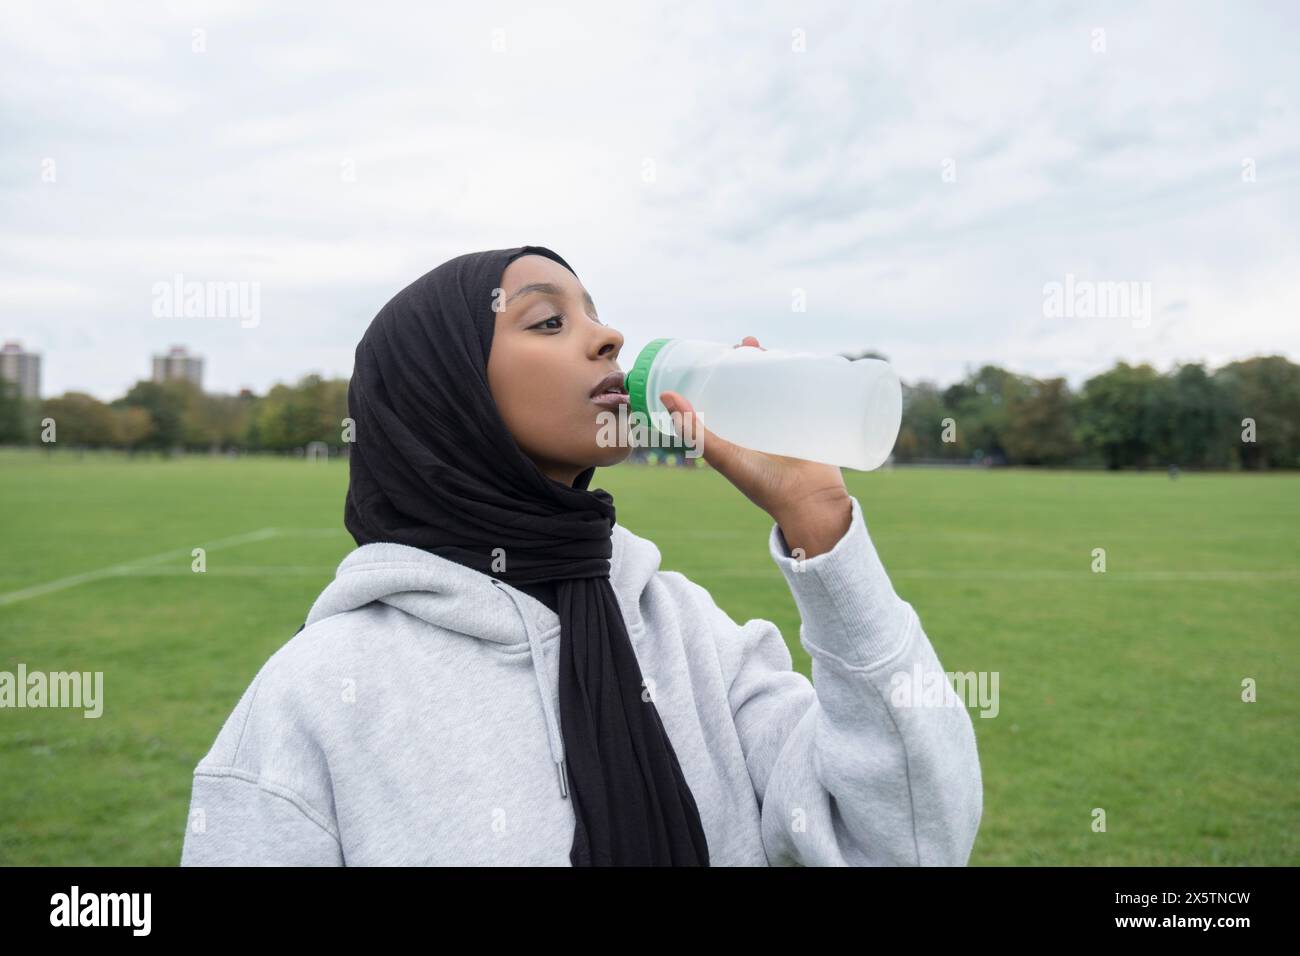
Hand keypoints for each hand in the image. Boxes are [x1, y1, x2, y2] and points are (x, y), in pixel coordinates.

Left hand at [660, 336, 850, 556]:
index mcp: (737, 435)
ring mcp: (786, 424)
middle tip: (748, 344)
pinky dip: (801, 378)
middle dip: (749, 363)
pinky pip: (804, 396)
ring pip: (778, 387)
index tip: (719, 353)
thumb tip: (665, 395)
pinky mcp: (809, 423)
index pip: (726, 397)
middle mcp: (759, 428)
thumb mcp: (724, 456)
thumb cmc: (763, 485)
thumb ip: (695, 431)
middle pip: (752, 387)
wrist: (809, 502)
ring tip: (769, 348)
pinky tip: (800, 361)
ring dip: (774, 365)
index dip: (721, 375)